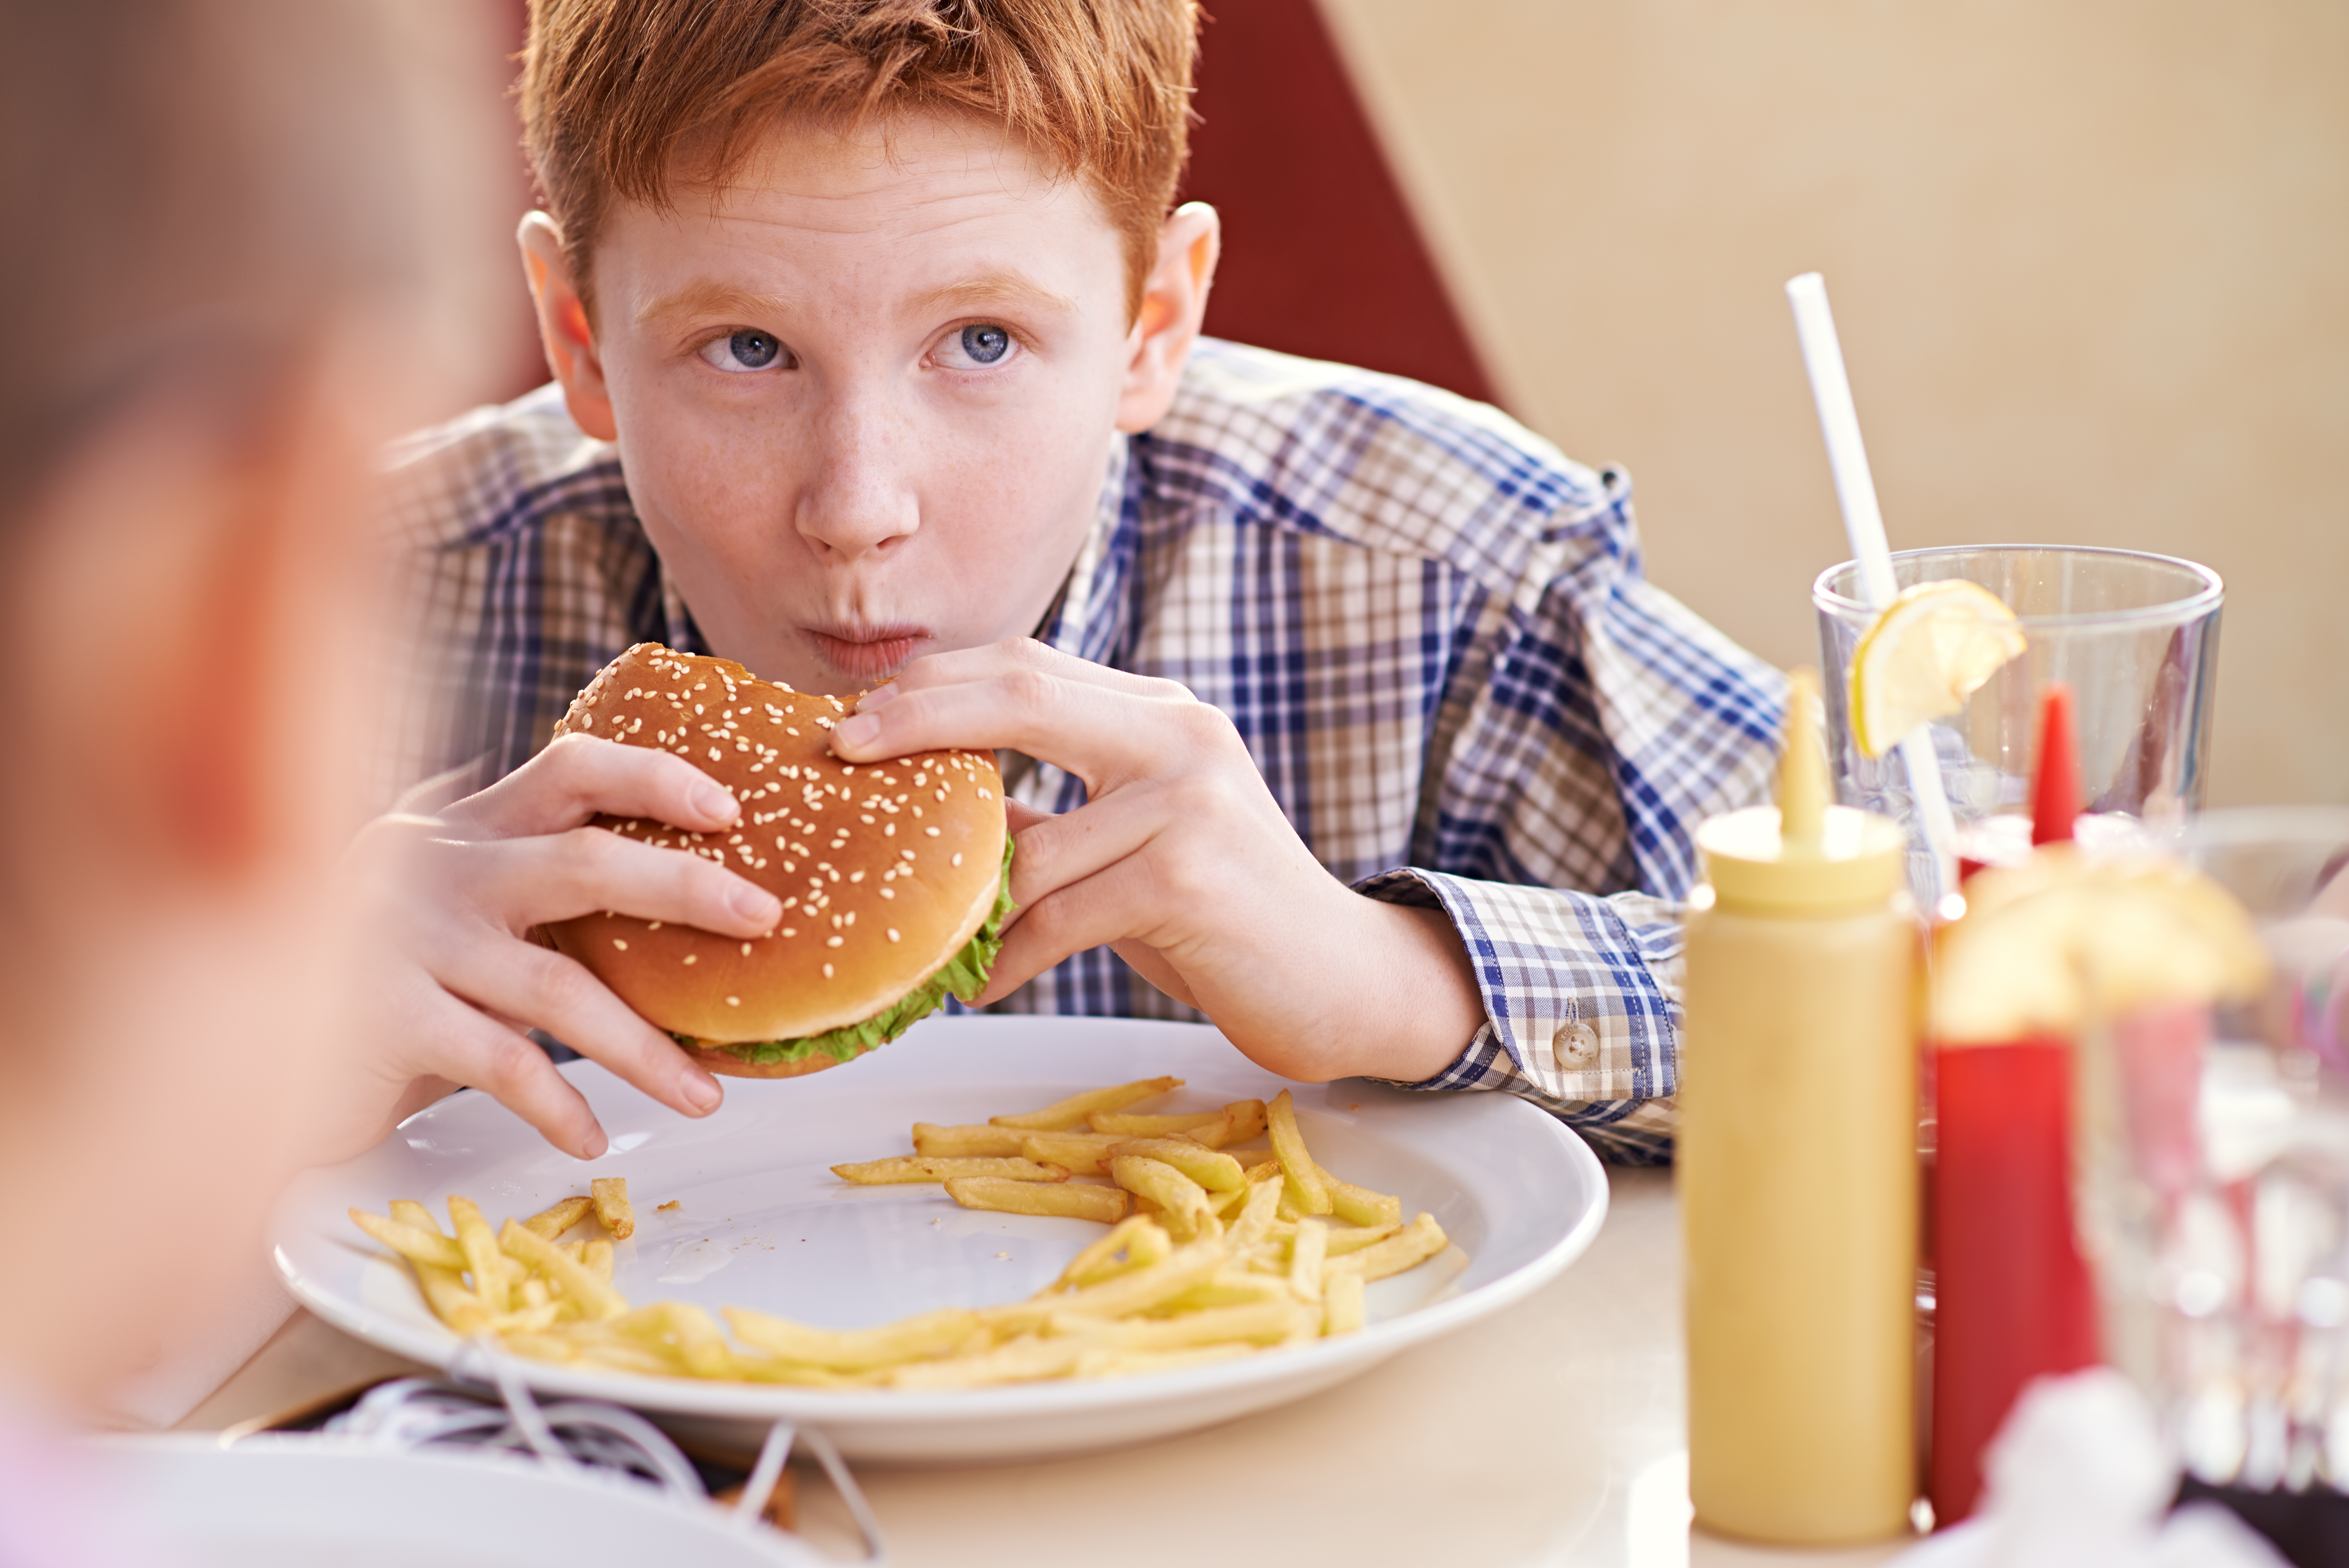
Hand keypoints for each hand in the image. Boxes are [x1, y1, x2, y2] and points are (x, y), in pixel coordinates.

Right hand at [323, 734, 783, 1159]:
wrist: (227, 1041)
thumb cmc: (355, 974)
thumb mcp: (431, 904)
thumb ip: (501, 871)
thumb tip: (623, 853)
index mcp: (460, 830)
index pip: (571, 768)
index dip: (656, 777)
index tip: (731, 807)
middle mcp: (436, 868)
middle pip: (586, 862)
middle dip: (687, 889)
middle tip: (765, 918)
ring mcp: (406, 940)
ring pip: (558, 986)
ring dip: (644, 1047)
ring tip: (707, 1094)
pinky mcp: (380, 1018)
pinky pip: (499, 1062)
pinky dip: (557, 1105)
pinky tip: (594, 1137)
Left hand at [829, 639, 1484, 1083]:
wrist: (1338, 977)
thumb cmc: (1220, 915)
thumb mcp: (1128, 843)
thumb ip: (1047, 814)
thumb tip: (931, 808)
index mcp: (1160, 713)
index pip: (1026, 665)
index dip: (931, 685)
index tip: (850, 720)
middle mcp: (1181, 735)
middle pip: (1021, 694)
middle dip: (917, 720)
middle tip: (841, 754)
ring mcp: (1192, 802)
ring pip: (1032, 839)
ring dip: (960, 894)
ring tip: (911, 926)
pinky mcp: (1190, 879)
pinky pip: (1061, 917)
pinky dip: (1008, 958)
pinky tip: (978, 985)